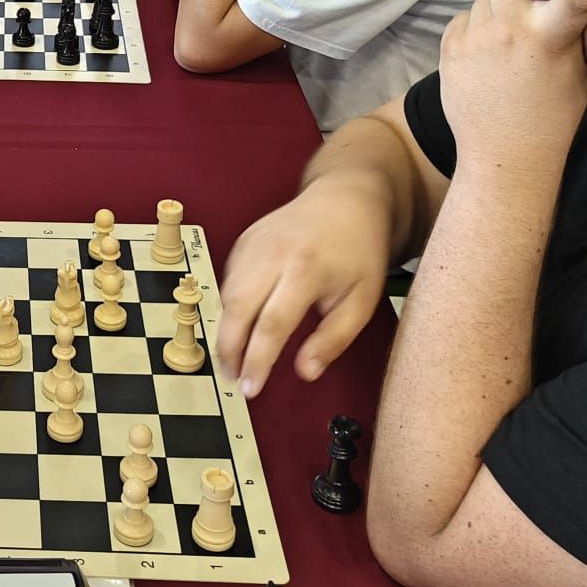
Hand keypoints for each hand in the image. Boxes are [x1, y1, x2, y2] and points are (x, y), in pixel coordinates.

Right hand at [218, 176, 399, 397]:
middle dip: (229, 348)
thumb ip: (333, 339)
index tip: (251, 389)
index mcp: (306, 270)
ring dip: (225, 329)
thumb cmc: (359, 253)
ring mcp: (254, 243)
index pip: (272, 324)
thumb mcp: (362, 300)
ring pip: (226, 293)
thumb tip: (305, 372)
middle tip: (233, 377)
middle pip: (237, 308)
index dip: (257, 361)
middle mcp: (273, 254)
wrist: (346, 198)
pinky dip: (229, 305)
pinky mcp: (244, 239)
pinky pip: (229, 278)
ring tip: (233, 358)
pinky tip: (240, 323)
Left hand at [439, 0, 586, 158]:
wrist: (504, 157)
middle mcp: (511, 30)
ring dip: (494, 2)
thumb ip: (576, 34)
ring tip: (505, 28)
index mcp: (552, 38)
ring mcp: (475, 37)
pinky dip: (475, 27)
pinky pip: (463, 19)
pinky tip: (486, 51)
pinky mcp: (449, 48)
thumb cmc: (553, 117)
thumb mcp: (580, 74)